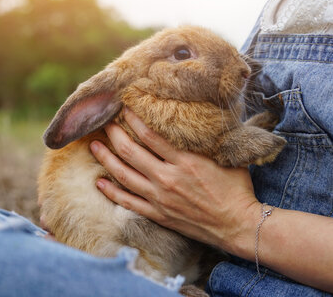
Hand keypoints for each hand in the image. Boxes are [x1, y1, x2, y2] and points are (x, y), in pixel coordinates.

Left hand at [90, 108, 259, 252]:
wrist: (238, 224)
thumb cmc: (236, 188)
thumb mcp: (225, 156)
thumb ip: (206, 139)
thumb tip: (198, 116)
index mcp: (184, 161)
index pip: (150, 135)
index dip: (133, 119)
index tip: (123, 107)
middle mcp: (167, 178)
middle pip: (130, 152)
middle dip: (114, 135)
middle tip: (103, 123)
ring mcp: (160, 198)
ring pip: (124, 175)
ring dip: (106, 159)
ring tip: (94, 146)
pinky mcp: (158, 214)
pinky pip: (128, 202)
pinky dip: (111, 192)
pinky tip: (99, 182)